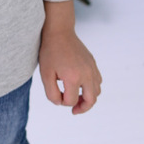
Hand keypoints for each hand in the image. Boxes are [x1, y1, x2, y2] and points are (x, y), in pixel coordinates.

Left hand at [38, 0, 101, 114]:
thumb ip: (51, 93)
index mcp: (73, 78)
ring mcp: (92, 68)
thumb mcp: (45, 74)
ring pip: (97, 91)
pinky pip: (98, 81)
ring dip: (88, 98)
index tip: (55, 96)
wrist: (59, 32)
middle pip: (91, 100)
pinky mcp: (93, 63)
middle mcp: (87, 74)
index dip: (62, 102)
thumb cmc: (50, 52)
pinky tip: (80, 86)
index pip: (71, 101)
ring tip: (77, 99)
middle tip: (74, 110)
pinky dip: (92, 88)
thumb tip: (61, 103)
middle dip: (82, 108)